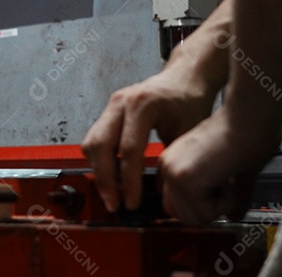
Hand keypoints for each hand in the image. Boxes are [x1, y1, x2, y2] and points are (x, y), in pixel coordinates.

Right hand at [82, 58, 219, 212]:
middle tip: (115, 204)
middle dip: (105, 180)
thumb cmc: (189, 102)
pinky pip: (94, 138)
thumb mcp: (188, 133)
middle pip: (100, 145)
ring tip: (111, 195)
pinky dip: (98, 160)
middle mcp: (121, 102)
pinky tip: (110, 177)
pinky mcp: (108, 111)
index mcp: (143, 105)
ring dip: (98, 172)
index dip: (129, 180)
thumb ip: (172, 162)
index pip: (129, 149)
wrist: (183, 78)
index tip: (132, 203)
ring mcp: (111, 105)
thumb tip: (162, 197)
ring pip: (91, 143)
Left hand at [158, 107, 264, 225]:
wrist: (251, 117)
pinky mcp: (183, 177)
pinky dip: (225, 202)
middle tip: (226, 182)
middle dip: (210, 210)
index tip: (224, 182)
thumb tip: (233, 217)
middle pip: (184, 217)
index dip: (209, 205)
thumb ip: (231, 196)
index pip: (180, 208)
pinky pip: (204, 213)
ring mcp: (172, 172)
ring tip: (227, 176)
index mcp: (174, 164)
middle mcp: (167, 167)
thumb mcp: (234, 172)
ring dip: (219, 206)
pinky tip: (228, 175)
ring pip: (194, 218)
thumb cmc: (248, 136)